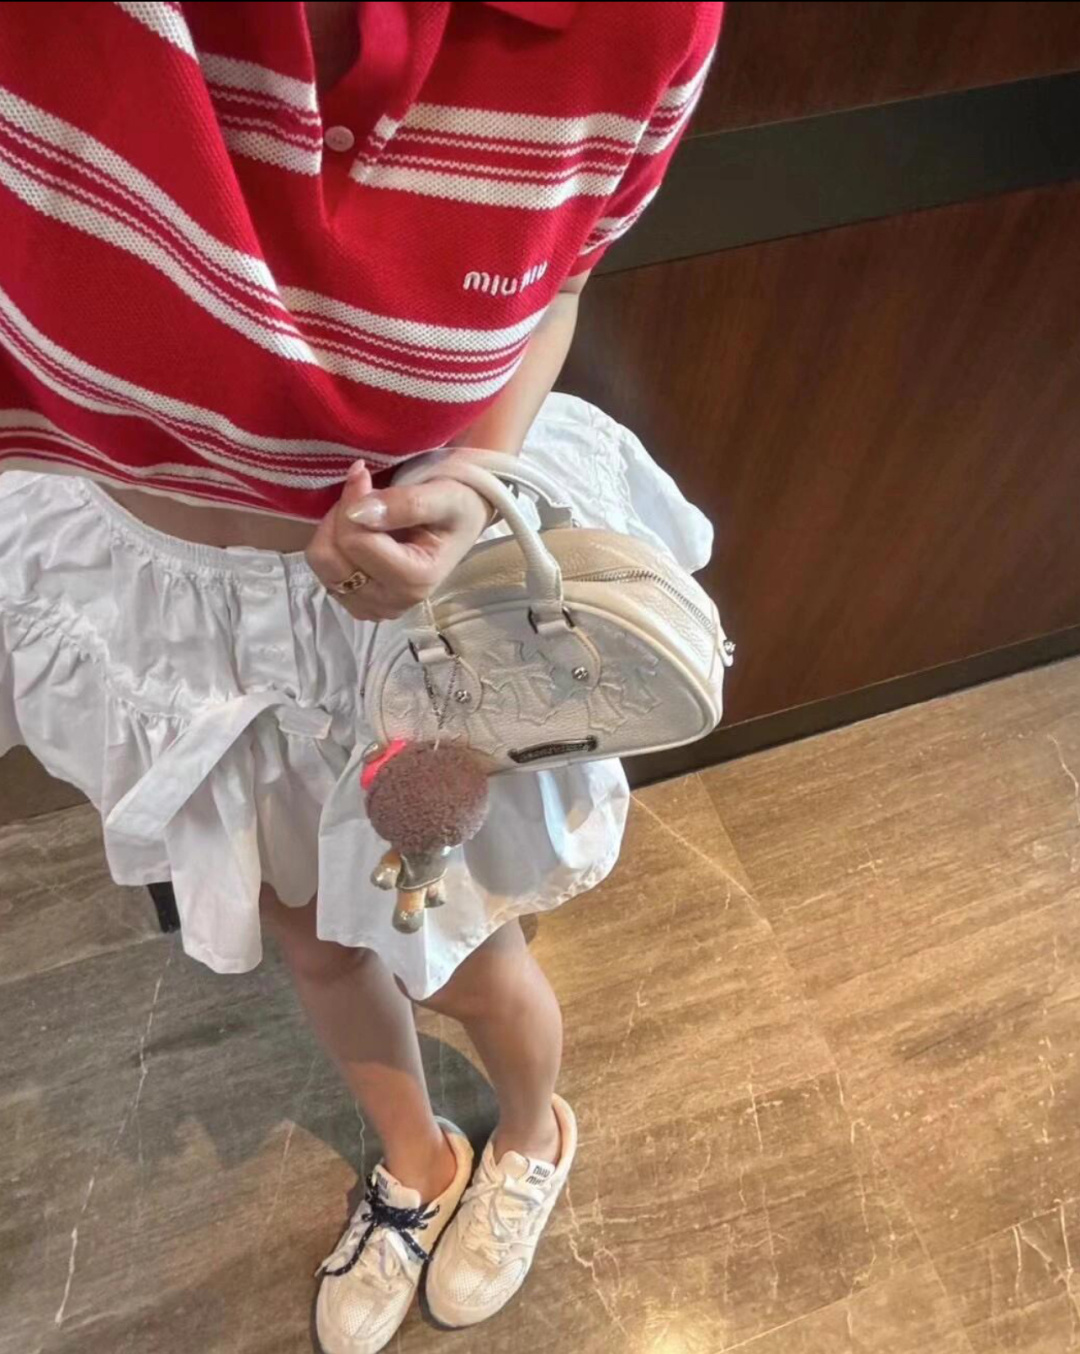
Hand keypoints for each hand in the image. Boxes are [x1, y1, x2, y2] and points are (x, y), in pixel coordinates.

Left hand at [306, 461, 489, 620]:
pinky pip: (323, 571)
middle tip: (361, 490)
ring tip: (361, 510)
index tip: (363, 472)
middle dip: (339, 516)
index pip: (355, 542)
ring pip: (321, 564)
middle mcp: (392, 602)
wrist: (463, 520)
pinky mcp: (358, 604)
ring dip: (333, 529)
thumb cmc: (457, 507)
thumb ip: (406, 504)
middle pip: (331, 557)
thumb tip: (359, 512)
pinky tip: (358, 531)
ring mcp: (372, 608)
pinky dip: (333, 544)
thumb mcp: (444, 497)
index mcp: (415, 581)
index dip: (352, 501)